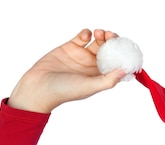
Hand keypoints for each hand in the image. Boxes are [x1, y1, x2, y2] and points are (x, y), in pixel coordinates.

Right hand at [8, 29, 125, 112]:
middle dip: (112, 41)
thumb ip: (108, 80)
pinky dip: (86, 33)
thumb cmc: (64, 91)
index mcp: (100, 76)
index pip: (116, 63)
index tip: (123, 46)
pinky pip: (82, 37)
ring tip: (99, 33)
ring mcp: (82, 56)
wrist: (39, 86)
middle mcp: (93, 66)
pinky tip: (85, 35)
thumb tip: (125, 71)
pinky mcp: (70, 47)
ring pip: (97, 42)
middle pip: (108, 50)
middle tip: (111, 36)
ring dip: (101, 35)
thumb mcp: (89, 86)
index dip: (121, 54)